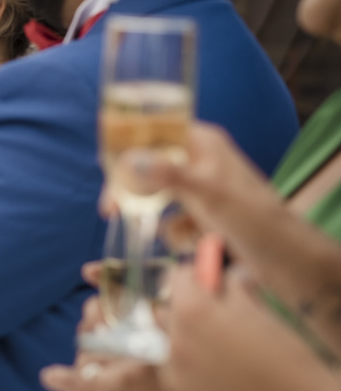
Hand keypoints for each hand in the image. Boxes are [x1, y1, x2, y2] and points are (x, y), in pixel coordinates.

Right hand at [101, 122, 282, 236]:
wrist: (287, 259)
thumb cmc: (253, 219)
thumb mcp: (208, 194)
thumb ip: (167, 175)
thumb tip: (128, 160)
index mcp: (204, 142)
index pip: (155, 131)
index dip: (127, 146)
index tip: (104, 167)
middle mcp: (202, 160)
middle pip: (151, 165)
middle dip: (132, 189)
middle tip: (111, 210)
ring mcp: (204, 188)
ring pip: (161, 195)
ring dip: (155, 216)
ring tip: (147, 231)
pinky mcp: (207, 214)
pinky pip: (176, 219)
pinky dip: (175, 234)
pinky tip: (187, 245)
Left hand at [161, 263, 326, 390]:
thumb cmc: (285, 354)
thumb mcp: (257, 308)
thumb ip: (228, 287)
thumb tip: (217, 274)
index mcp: (192, 311)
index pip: (177, 278)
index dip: (194, 276)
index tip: (204, 280)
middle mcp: (175, 341)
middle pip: (166, 312)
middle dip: (185, 309)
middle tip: (210, 314)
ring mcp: (175, 375)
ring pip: (168, 345)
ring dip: (185, 341)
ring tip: (218, 350)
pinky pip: (177, 376)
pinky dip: (191, 373)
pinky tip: (220, 377)